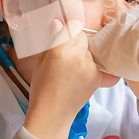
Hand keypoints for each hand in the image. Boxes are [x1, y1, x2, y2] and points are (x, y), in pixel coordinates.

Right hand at [24, 19, 101, 138]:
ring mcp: (90, 67)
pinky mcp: (97, 76)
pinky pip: (93, 62)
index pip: (72, 26)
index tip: (62, 32)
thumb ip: (52, 40)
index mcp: (61, 51)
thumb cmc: (42, 89)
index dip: (67, 28)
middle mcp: (78, 57)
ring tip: (69, 68)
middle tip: (65, 51)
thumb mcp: (41, 61)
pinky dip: (86, 65)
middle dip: (74, 39)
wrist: (53, 114)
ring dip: (80, 53)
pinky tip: (76, 76)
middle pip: (82, 35)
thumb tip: (58, 23)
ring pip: (88, 49)